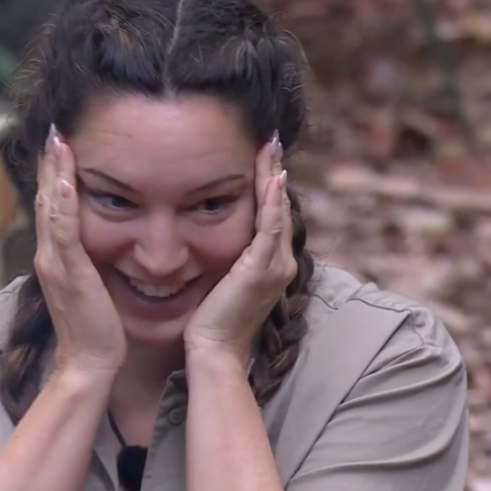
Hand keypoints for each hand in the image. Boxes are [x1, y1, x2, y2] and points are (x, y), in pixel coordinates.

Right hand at [34, 125, 126, 373]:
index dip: (54, 174)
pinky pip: (64, 232)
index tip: (60, 144)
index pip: (52, 206)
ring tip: (57, 140)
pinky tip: (66, 182)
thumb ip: (86, 262)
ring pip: (51, 208)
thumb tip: (95, 244)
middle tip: (54, 129)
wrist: (88, 362)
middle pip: (46, 198)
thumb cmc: (95, 328)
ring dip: (54, 172)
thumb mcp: (89, 286)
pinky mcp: (70, 273)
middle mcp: (49, 255)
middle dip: (50, 163)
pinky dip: (63, 205)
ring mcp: (56, 263)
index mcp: (55, 257)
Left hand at [184, 133, 295, 363]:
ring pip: (278, 211)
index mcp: (271, 264)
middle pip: (280, 207)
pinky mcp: (261, 269)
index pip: (273, 215)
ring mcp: (274, 266)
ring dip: (274, 176)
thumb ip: (226, 257)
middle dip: (274, 171)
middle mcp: (281, 263)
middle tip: (270, 139)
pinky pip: (270, 227)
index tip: (263, 155)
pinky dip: (272, 201)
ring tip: (271, 147)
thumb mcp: (222, 281)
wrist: (213, 351)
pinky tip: (274, 177)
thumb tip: (209, 233)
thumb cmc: (210, 322)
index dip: (269, 184)